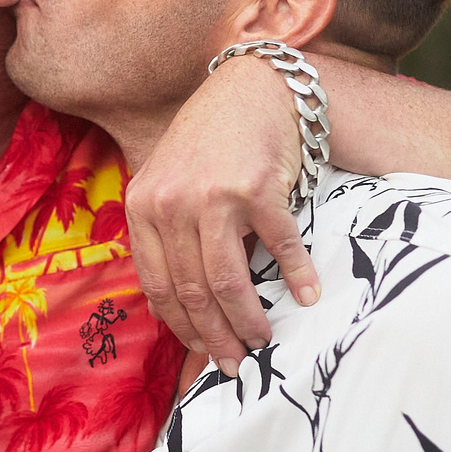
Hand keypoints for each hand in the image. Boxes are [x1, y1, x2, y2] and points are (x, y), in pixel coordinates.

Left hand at [126, 56, 321, 375]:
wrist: (249, 88)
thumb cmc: (210, 144)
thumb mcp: (168, 185)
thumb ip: (166, 237)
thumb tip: (173, 310)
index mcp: (142, 208)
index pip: (158, 285)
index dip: (181, 327)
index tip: (202, 353)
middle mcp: (170, 203)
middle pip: (192, 290)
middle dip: (216, 336)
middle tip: (237, 363)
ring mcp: (211, 195)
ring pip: (227, 280)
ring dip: (248, 319)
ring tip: (264, 340)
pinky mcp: (256, 187)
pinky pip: (278, 245)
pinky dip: (295, 275)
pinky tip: (308, 294)